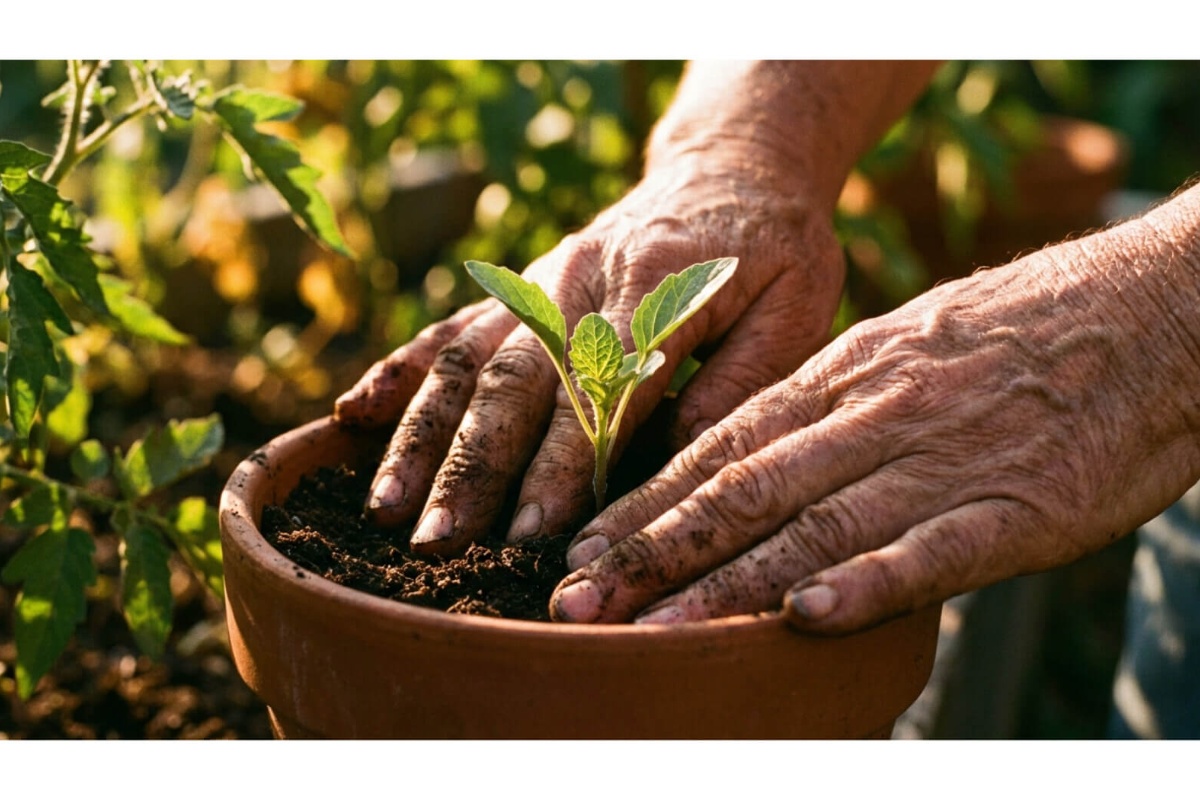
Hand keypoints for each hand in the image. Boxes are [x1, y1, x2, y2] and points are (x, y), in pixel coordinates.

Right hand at [334, 61, 939, 554]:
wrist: (733, 167)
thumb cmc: (776, 248)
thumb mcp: (797, 305)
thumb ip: (742, 378)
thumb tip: (676, 457)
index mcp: (658, 285)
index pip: (600, 385)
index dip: (565, 461)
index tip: (535, 532)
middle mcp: (583, 280)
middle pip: (517, 380)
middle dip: (474, 467)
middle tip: (440, 543)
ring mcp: (542, 281)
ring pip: (469, 360)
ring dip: (423, 436)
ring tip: (385, 508)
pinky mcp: (521, 287)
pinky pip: (452, 328)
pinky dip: (400, 372)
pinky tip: (354, 416)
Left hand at [550, 193, 1199, 631]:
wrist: (1148, 311)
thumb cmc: (1018, 334)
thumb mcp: (900, 347)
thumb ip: (826, 403)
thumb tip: (750, 456)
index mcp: (843, 377)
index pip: (720, 448)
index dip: (645, 505)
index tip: (583, 549)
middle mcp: (873, 417)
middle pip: (742, 492)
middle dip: (651, 552)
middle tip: (576, 603)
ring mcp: (940, 463)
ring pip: (813, 527)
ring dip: (726, 583)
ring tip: (653, 629)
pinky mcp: (1016, 508)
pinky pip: (929, 551)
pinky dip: (865, 585)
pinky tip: (805, 618)